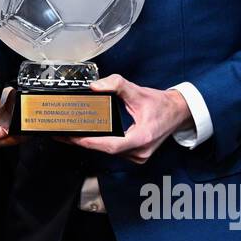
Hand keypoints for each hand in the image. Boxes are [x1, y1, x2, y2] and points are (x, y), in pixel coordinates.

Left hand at [63, 75, 191, 163]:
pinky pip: (114, 151)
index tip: (74, 137)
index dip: (91, 142)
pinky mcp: (136, 155)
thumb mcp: (138, 91)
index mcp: (142, 138)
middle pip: (106, 150)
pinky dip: (100, 144)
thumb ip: (116, 85)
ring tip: (70, 135)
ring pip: (109, 152)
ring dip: (90, 144)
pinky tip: (87, 138)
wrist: (178, 112)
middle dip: (83, 142)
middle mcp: (140, 151)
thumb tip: (96, 86)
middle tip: (63, 134)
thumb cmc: (161, 104)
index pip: (111, 145)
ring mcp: (138, 156)